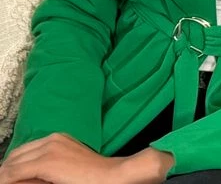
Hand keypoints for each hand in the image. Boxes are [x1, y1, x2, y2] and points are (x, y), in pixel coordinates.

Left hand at [0, 134, 171, 183]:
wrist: (112, 176)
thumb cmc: (95, 175)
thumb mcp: (68, 166)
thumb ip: (49, 167)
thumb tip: (25, 177)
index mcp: (58, 138)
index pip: (23, 151)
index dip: (13, 166)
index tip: (11, 177)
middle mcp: (51, 139)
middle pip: (15, 155)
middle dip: (6, 171)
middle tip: (7, 181)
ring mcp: (48, 149)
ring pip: (11, 164)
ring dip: (6, 176)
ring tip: (6, 182)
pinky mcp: (46, 162)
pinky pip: (13, 173)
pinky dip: (7, 180)